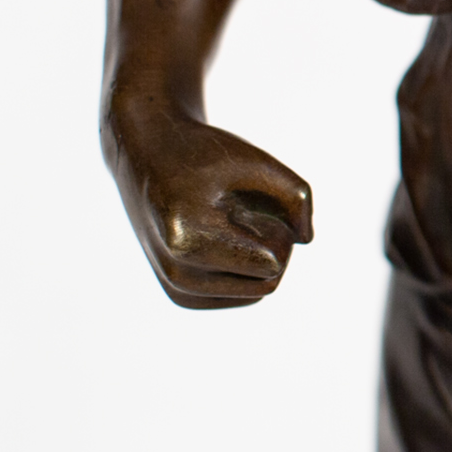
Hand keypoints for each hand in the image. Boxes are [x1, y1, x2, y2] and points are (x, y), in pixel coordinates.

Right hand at [105, 105, 312, 309]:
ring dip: (258, 258)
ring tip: (229, 222)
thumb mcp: (257, 162)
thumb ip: (297, 197)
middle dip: (272, 246)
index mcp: (188, 239)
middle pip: (268, 282)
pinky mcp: (179, 295)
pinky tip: (221, 238)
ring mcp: (175, 288)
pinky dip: (246, 269)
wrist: (145, 155)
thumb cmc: (204, 156)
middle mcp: (176, 272)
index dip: (277, 228)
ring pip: (257, 292)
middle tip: (245, 211)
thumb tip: (305, 240)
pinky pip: (242, 296)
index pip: (272, 263)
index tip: (248, 201)